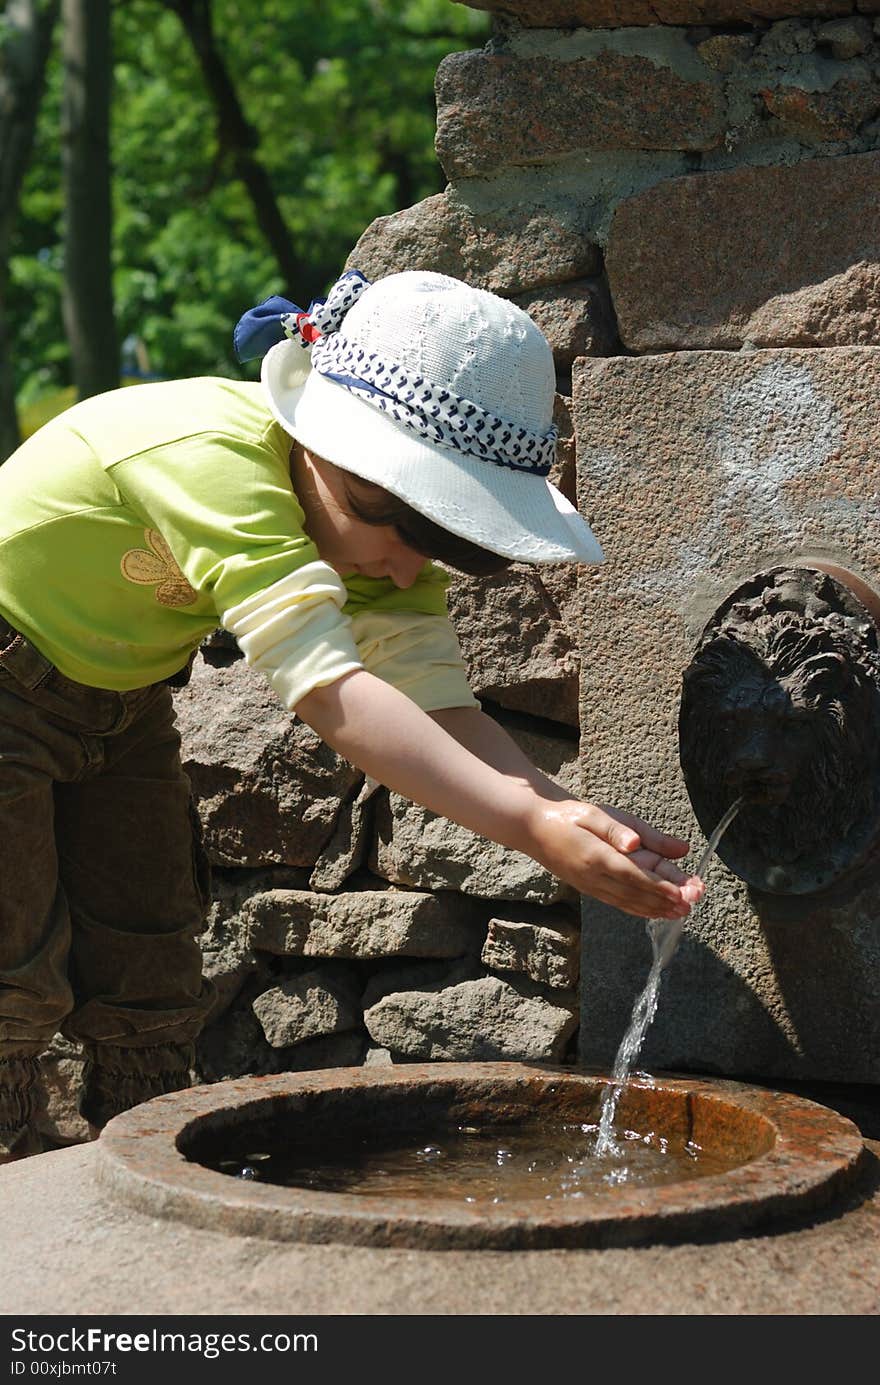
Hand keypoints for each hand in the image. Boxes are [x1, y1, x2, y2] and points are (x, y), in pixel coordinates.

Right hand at [526, 799, 704, 920]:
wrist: (535, 829)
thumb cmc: (569, 816)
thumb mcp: (596, 814)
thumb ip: (627, 830)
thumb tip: (646, 842)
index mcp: (596, 855)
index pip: (633, 874)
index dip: (658, 885)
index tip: (681, 893)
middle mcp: (594, 876)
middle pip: (635, 892)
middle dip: (664, 900)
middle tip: (691, 905)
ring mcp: (591, 886)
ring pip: (628, 902)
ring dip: (655, 909)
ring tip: (680, 914)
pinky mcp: (590, 889)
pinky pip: (618, 902)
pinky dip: (639, 909)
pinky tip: (655, 912)